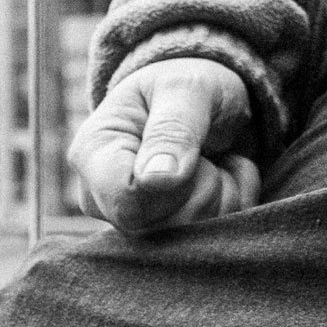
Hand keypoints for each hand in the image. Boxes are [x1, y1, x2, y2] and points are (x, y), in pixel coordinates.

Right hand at [68, 57, 260, 236]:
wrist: (200, 99)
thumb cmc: (186, 86)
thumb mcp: (186, 89)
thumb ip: (173, 130)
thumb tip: (154, 181)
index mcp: (93, 153)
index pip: (127, 202)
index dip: (174, 187)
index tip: (193, 153)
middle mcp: (100, 196)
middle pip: (160, 228)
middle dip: (205, 187)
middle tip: (208, 150)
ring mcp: (128, 221)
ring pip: (188, 238)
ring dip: (223, 195)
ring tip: (216, 159)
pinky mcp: (160, 235)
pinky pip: (209, 240)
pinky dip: (232, 205)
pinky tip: (224, 176)